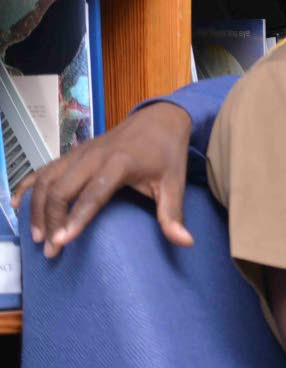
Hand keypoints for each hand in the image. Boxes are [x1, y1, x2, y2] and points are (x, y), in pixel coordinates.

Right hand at [14, 101, 194, 257]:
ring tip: (38, 236)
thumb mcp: (175, 183)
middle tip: (51, 249)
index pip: (94, 193)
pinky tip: (17, 203)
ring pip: (48, 179)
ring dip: (38, 207)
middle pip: (62, 188)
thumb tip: (186, 242)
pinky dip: (29, 184)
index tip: (63, 241)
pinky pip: (45, 168)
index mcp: (120, 162)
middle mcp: (94, 156)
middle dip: (52, 219)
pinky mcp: (74, 152)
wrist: (161, 118)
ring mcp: (80, 152)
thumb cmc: (167, 153)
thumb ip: (174, 214)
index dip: (76, 218)